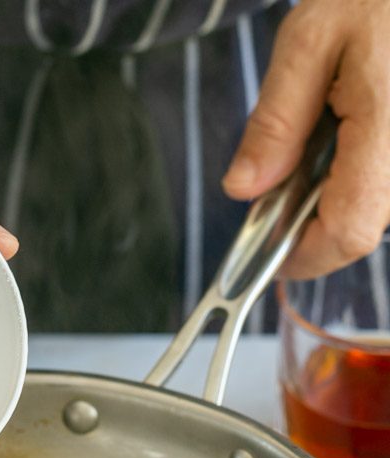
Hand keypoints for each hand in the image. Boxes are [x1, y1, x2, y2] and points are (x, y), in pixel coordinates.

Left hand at [222, 0, 389, 278]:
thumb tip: (244, 189)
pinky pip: (385, 188)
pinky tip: (343, 136)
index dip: (302, 255)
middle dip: (310, 224)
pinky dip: (355, 177)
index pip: (347, 232)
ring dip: (333, 199)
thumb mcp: (311, 39)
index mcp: (389, 132)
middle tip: (280, 184)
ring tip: (317, 142)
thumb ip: (275, 121)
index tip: (267, 252)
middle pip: (359, 230)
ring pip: (375, 212)